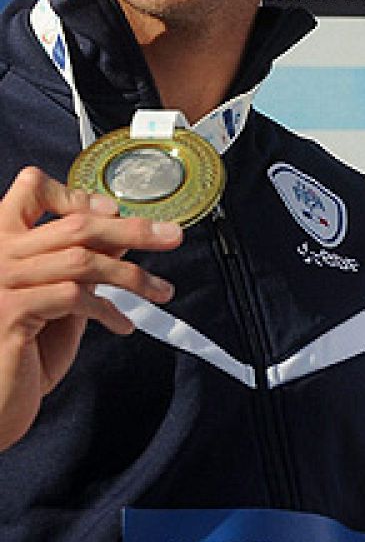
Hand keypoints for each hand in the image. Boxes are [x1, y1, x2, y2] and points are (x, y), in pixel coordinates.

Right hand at [0, 167, 182, 450]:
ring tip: (160, 291)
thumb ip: (80, 264)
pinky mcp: (10, 312)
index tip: (115, 211)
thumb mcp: (57, 297)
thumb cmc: (21, 352)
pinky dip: (108, 309)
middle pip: (74, 224)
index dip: (78, 196)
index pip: (30, 190)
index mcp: (2, 242)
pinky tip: (122, 324)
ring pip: (82, 259)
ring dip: (132, 275)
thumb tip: (122, 235)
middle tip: (171, 236)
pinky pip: (74, 296)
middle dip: (131, 228)